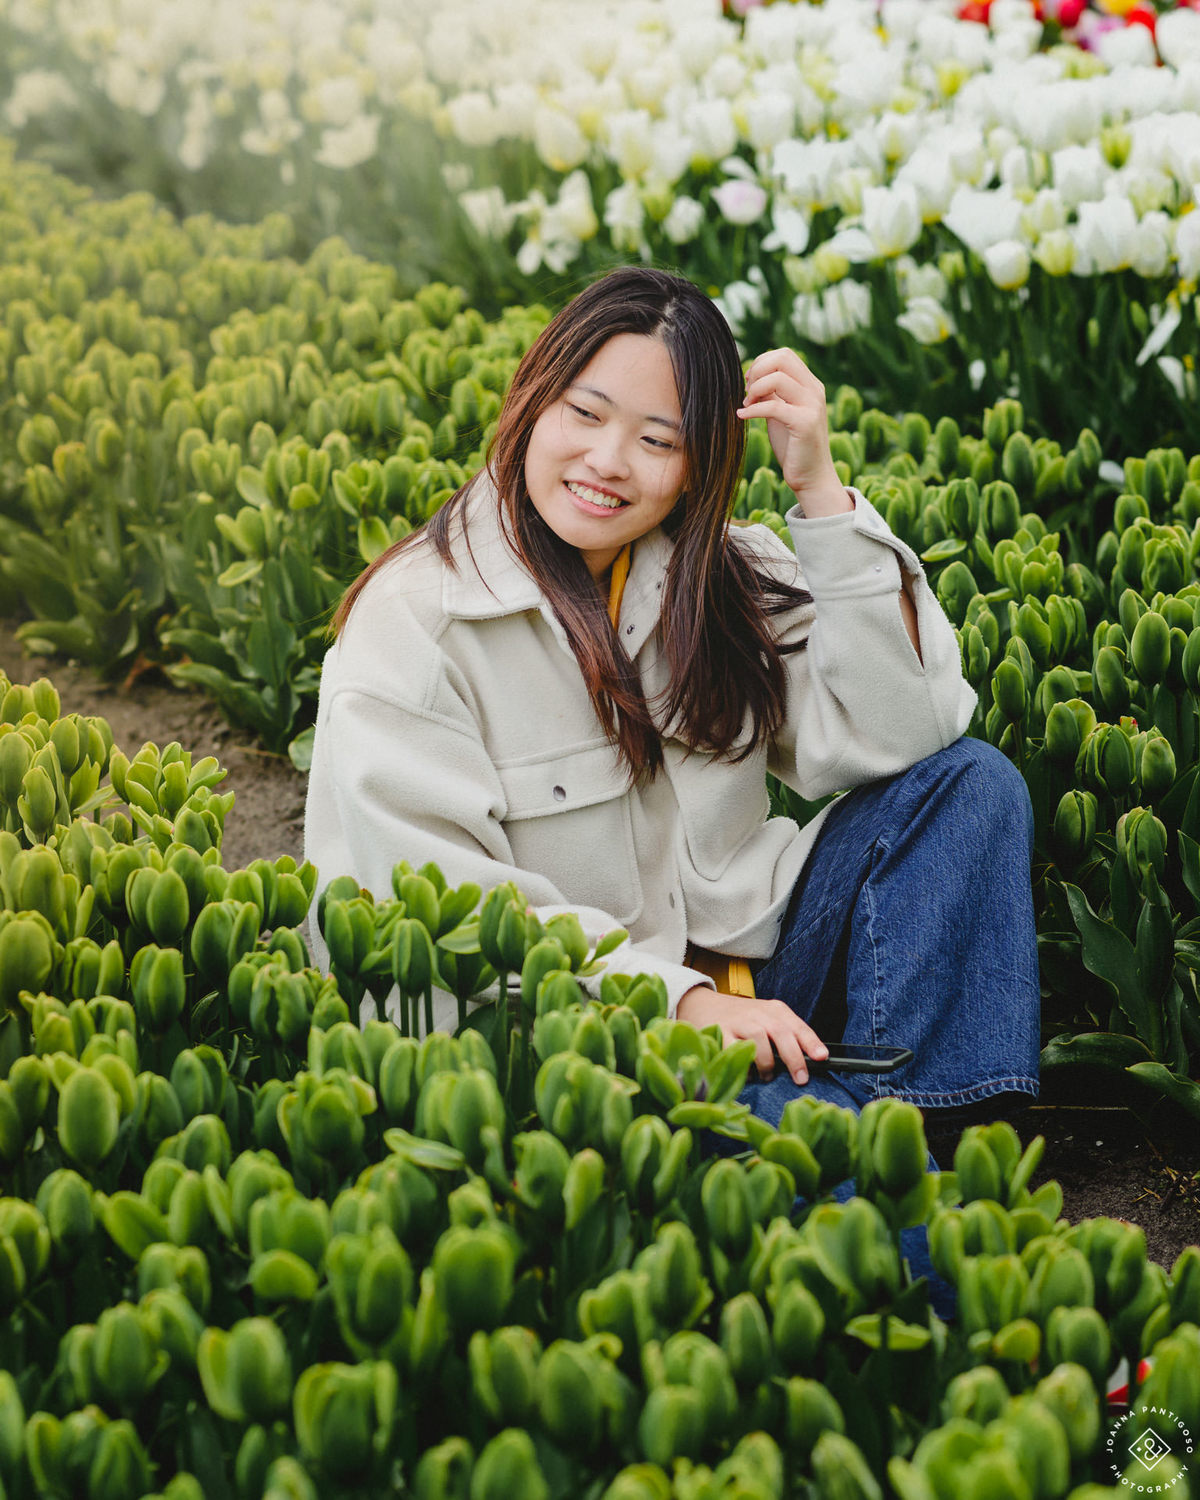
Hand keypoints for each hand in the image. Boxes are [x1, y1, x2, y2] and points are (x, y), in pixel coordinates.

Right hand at [676, 986, 828, 1085]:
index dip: (811, 1042)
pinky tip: (747, 1073)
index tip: (822, 1058)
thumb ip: (787, 1035)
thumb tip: (812, 1061)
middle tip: (800, 1078)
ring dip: (766, 1063)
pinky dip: (743, 1064)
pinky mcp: (719, 1032)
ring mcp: (737, 1022)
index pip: (797, 1025)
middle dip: (793, 1057)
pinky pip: (733, 1050)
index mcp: (775, 1010)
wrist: (703, 1004)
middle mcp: (758, 1013)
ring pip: (759, 1040)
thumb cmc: (743, 1019)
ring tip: (767, 1076)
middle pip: (780, 1032)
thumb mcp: (768, 1019)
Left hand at [738, 349, 851, 516]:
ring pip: (777, 378)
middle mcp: (814, 390)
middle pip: (782, 358)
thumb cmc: (793, 446)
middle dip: (757, 371)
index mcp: (810, 385)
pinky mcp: (805, 423)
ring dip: (754, 390)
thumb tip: (753, 378)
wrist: (811, 477)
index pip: (784, 355)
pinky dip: (752, 410)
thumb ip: (772, 394)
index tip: (749, 383)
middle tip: (747, 393)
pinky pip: (773, 406)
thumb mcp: (781, 413)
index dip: (761, 363)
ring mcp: (812, 405)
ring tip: (746, 406)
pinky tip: (742, 417)